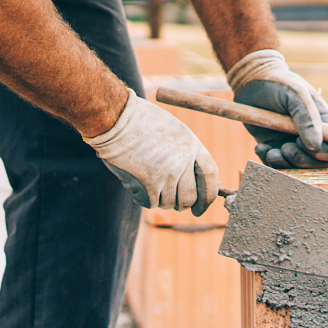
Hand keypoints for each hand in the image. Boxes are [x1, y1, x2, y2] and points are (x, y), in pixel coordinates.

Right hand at [84, 92, 219, 213]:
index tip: (200, 207)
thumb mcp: (173, 131)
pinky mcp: (148, 184)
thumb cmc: (141, 122)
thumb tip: (194, 179)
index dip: (208, 196)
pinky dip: (143, 199)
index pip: (211, 177)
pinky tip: (136, 186)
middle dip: (182, 205)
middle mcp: (183, 162)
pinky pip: (151, 203)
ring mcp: (166, 175)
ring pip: (168, 203)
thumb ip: (186, 153)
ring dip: (159, 199)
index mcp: (192, 146)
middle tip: (174, 204)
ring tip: (148, 184)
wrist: (117, 120)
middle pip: (190, 197)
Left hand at [227, 50, 327, 169]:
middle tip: (285, 148)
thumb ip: (306, 118)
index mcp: (323, 123)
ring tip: (270, 151)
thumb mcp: (295, 95)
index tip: (302, 143)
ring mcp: (293, 144)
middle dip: (302, 161)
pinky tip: (261, 148)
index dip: (324, 154)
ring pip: (298, 168)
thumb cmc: (279, 84)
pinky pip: (277, 166)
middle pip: (319, 164)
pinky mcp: (275, 148)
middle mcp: (311, 137)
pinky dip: (269, 161)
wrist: (251, 82)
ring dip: (285, 164)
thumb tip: (315, 146)